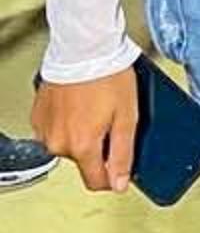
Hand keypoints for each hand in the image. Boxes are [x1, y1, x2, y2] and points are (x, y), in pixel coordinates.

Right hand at [32, 67, 139, 193]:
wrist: (83, 48)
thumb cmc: (107, 75)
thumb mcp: (128, 117)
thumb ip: (123, 155)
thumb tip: (119, 184)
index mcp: (81, 145)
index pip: (96, 181)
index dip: (113, 177)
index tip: (121, 168)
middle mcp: (58, 142)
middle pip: (83, 161)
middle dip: (99, 148)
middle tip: (111, 122)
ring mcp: (45, 130)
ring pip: (69, 146)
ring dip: (83, 135)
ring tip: (95, 109)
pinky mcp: (38, 117)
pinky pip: (56, 131)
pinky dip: (68, 123)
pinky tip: (80, 105)